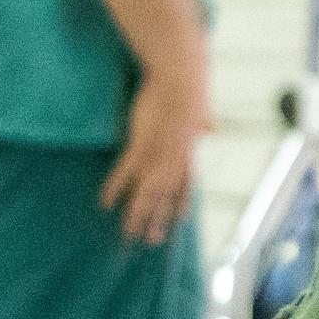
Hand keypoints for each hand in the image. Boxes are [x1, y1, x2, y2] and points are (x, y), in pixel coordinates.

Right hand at [99, 64, 211, 246]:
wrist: (180, 77)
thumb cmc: (189, 90)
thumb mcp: (200, 111)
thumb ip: (205, 123)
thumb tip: (213, 127)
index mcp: (187, 153)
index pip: (186, 186)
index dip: (181, 204)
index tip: (179, 220)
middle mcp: (174, 161)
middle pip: (165, 199)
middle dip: (158, 221)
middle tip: (152, 241)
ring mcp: (157, 157)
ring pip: (146, 195)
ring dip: (137, 217)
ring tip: (129, 235)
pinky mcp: (140, 148)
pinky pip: (125, 176)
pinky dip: (115, 191)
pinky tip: (105, 205)